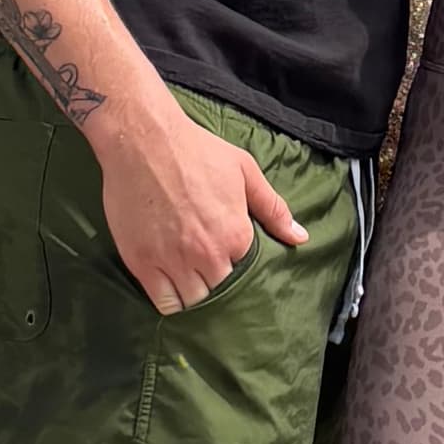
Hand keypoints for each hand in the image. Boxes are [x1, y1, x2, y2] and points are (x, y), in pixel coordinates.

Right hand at [100, 108, 308, 314]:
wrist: (144, 140)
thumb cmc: (196, 150)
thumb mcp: (244, 171)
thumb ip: (273, 208)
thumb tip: (300, 237)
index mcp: (236, 234)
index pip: (245, 272)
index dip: (236, 265)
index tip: (228, 256)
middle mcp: (207, 253)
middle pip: (220, 292)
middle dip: (217, 283)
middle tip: (208, 269)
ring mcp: (173, 261)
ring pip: (193, 303)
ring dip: (195, 295)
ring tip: (191, 279)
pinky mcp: (143, 263)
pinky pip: (164, 302)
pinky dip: (170, 301)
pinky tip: (171, 287)